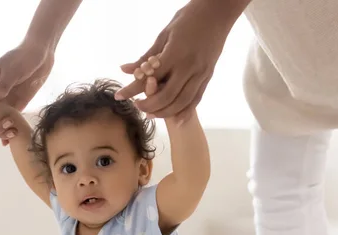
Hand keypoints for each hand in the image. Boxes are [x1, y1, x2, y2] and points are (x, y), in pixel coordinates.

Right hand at [0, 40, 53, 144]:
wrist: (41, 54)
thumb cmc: (23, 57)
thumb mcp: (12, 70)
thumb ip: (2, 85)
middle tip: (5, 126)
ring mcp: (6, 100)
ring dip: (1, 128)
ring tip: (10, 133)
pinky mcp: (18, 104)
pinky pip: (11, 119)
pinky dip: (9, 129)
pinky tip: (9, 140)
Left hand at [115, 0, 235, 120]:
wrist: (218, 12)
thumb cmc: (188, 18)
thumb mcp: (164, 35)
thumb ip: (146, 57)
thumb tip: (125, 70)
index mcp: (176, 54)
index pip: (150, 78)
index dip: (132, 89)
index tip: (119, 96)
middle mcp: (189, 66)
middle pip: (166, 96)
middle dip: (149, 105)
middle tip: (137, 106)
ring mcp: (201, 73)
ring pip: (182, 102)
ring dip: (165, 112)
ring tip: (151, 113)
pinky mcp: (208, 76)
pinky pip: (196, 99)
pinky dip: (185, 111)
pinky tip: (175, 119)